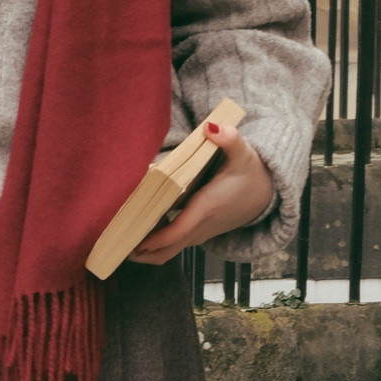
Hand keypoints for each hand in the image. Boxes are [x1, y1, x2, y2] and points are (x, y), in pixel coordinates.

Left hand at [127, 122, 275, 264]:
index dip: (155, 239)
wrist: (266, 193)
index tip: (133, 241)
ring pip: (170, 250)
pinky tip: (136, 235)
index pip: (178, 231)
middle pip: (168, 249)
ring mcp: (200, 232)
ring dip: (146, 252)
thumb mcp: (243, 153)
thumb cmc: (251, 172)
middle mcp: (201, 225)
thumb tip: (212, 128)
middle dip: (142, 253)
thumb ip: (229, 139)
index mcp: (207, 208)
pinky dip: (156, 245)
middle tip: (114, 248)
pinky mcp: (198, 231)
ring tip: (118, 244)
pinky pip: (174, 244)